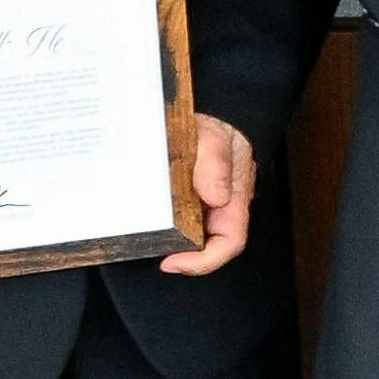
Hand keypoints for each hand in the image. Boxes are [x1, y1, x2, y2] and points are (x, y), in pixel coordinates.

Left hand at [158, 115, 255, 279]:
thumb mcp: (215, 137)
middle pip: (207, 246)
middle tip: (152, 250)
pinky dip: (161, 223)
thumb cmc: (218, 127)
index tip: (172, 261)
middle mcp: (220, 208)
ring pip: (189, 236)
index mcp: (235, 200)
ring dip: (168, 240)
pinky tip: (143, 217)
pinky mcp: (185, 200)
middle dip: (181, 255)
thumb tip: (215, 196)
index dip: (204, 261)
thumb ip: (215, 164)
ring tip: (143, 234)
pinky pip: (176, 219)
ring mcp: (202, 206)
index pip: (229, 242)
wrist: (211, 117)